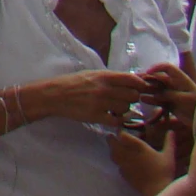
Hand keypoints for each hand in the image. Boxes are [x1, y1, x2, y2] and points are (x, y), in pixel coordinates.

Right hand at [29, 70, 152, 127]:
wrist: (54, 95)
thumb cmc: (73, 82)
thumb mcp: (91, 74)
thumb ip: (110, 78)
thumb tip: (131, 80)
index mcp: (104, 76)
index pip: (132, 79)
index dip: (140, 84)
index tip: (139, 88)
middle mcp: (104, 89)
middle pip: (133, 95)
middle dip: (131, 98)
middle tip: (123, 99)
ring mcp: (101, 103)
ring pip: (126, 108)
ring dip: (123, 110)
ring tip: (113, 108)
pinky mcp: (96, 116)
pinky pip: (117, 121)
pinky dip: (117, 121)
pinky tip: (111, 117)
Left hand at [107, 126, 174, 195]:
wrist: (157, 190)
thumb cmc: (164, 171)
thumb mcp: (168, 155)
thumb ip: (169, 142)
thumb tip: (171, 131)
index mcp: (138, 147)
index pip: (123, 135)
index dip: (119, 131)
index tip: (120, 129)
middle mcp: (128, 154)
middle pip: (113, 143)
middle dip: (111, 139)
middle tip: (111, 136)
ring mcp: (124, 165)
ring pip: (112, 154)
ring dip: (112, 149)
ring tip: (115, 147)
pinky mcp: (124, 174)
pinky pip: (117, 165)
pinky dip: (117, 162)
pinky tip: (121, 162)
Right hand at [139, 62, 195, 128]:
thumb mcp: (184, 99)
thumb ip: (170, 95)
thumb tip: (156, 95)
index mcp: (180, 79)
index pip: (167, 68)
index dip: (157, 67)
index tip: (148, 72)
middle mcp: (174, 84)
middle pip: (158, 78)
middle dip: (147, 79)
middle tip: (136, 82)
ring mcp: (171, 94)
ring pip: (156, 89)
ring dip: (147, 89)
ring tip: (137, 91)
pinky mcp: (169, 103)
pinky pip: (158, 99)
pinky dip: (151, 99)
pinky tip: (143, 100)